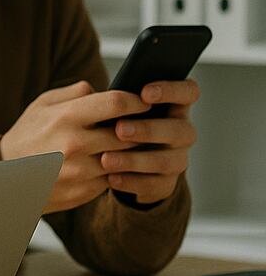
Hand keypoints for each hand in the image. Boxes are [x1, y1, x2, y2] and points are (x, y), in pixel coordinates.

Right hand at [0, 80, 147, 212]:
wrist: (5, 178)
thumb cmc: (27, 136)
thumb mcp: (42, 106)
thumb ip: (75, 93)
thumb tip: (105, 89)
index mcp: (65, 117)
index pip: (116, 103)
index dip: (137, 101)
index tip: (144, 103)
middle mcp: (73, 145)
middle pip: (128, 133)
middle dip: (138, 129)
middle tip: (142, 125)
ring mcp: (79, 172)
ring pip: (124, 159)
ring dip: (129, 153)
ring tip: (126, 145)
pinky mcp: (83, 192)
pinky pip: (113, 179)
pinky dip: (115, 171)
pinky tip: (108, 165)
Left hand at [101, 80, 198, 204]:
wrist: (115, 164)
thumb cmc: (114, 126)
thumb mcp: (112, 110)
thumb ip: (110, 100)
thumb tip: (87, 90)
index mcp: (172, 107)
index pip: (188, 92)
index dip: (173, 90)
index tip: (145, 93)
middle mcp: (180, 132)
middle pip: (181, 130)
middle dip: (149, 129)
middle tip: (119, 129)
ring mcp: (176, 159)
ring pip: (167, 161)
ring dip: (136, 159)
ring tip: (106, 159)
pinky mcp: (165, 183)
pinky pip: (155, 185)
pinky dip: (132, 182)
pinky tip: (111, 178)